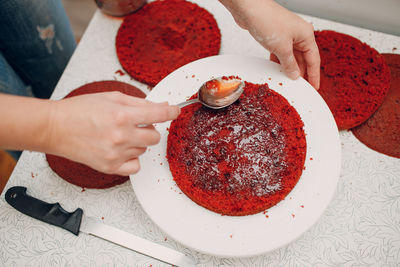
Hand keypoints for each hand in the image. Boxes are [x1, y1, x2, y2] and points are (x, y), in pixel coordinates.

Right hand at [47, 91, 179, 174]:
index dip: (171, 111)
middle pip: (155, 138)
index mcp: (122, 115)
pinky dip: (132, 159)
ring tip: (119, 136)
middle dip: (150, 130)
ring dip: (138, 143)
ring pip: (144, 151)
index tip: (175, 111)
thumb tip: (161, 106)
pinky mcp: (110, 167)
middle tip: (137, 125)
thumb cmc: (79, 110)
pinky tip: (122, 150)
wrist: (55, 127)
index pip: (158, 115)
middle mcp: (121, 136)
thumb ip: (139, 103)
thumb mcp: (111, 98)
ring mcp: (116, 154)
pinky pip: (135, 166)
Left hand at [220, 0, 319, 88]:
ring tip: (288, 81)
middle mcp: (298, 34)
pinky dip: (279, 61)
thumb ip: (289, 64)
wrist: (249, 9)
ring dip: (289, 68)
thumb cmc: (267, 20)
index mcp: (306, 35)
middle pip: (303, 58)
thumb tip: (295, 74)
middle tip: (301, 87)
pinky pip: (280, 52)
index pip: (314, 59)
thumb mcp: (281, 48)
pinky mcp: (275, 35)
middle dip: (301, 73)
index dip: (314, 75)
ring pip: (291, 56)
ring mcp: (286, 34)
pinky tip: (276, 69)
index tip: (314, 87)